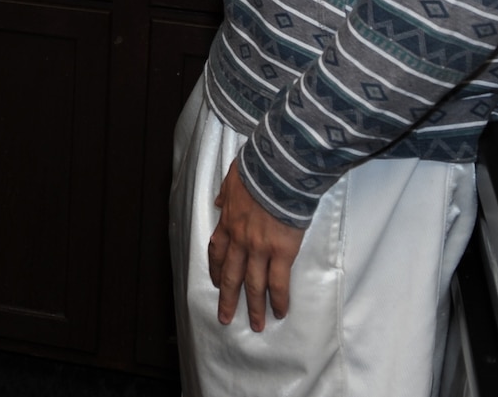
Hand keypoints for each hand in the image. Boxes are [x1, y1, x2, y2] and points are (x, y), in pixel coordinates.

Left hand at [209, 158, 304, 331]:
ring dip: (254, 307)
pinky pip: (279, 282)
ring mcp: (260, 248)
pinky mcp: (282, 252)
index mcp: (228, 222)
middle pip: (231, 275)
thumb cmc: (256, 171)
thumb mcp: (231, 180)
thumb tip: (217, 202)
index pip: (217, 251)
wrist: (277, 171)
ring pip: (254, 285)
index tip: (216, 282)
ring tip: (256, 325)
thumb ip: (224, 195)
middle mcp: (240, 240)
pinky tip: (280, 312)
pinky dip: (279, 299)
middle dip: (228, 299)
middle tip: (225, 318)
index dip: (215, 269)